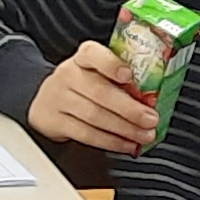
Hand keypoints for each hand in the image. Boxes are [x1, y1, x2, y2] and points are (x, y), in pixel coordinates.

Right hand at [29, 42, 158, 156]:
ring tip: (144, 135)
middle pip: (99, 91)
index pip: (92, 54)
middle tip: (151, 119)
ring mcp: (59, 99)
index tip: (128, 76)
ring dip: (125, 129)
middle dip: (129, 109)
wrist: (47, 103)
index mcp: (83, 58)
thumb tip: (151, 100)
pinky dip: (111, 142)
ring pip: (94, 116)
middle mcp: (68, 75)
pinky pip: (86, 134)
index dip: (111, 64)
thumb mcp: (97, 73)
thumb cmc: (83, 86)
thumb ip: (120, 81)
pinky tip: (127, 144)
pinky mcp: (56, 122)